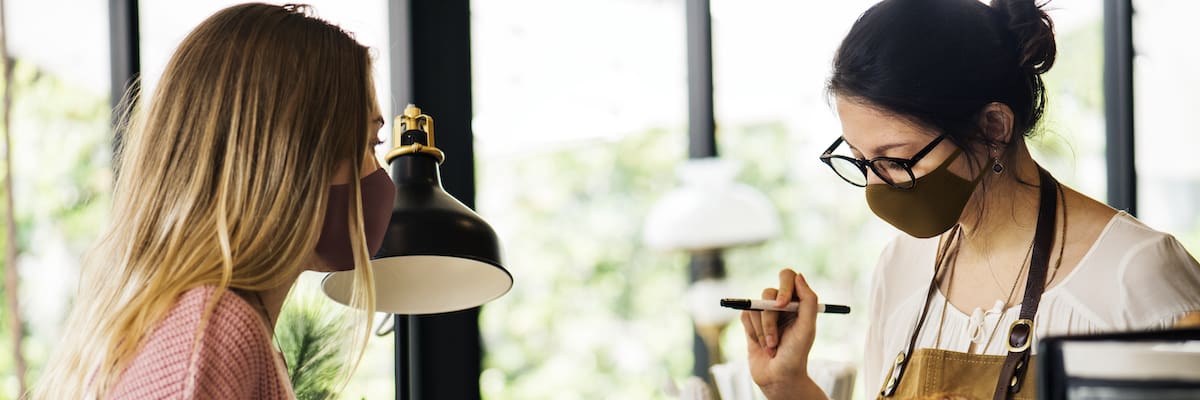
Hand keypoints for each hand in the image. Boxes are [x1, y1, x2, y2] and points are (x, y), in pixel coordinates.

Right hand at [741, 269, 823, 398]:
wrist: (778, 377)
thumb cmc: (796, 355)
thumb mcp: (807, 329)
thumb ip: (808, 301)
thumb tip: (799, 276)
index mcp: (797, 303)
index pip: (788, 277)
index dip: (783, 287)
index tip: (782, 305)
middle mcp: (781, 305)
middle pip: (767, 293)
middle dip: (770, 320)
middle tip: (775, 340)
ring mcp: (764, 313)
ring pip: (755, 307)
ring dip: (763, 331)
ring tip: (771, 347)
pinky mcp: (750, 322)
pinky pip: (745, 316)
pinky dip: (753, 333)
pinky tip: (761, 345)